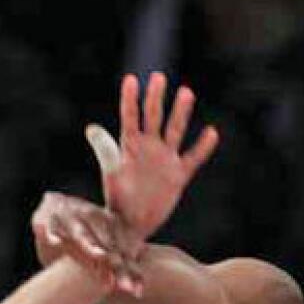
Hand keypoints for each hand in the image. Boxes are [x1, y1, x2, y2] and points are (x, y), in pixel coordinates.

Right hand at [30, 191, 144, 295]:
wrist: (56, 206)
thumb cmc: (87, 235)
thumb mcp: (105, 250)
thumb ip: (120, 268)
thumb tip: (139, 293)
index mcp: (112, 225)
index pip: (123, 251)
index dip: (130, 271)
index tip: (136, 292)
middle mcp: (94, 219)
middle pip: (107, 245)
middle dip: (115, 263)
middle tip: (124, 284)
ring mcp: (71, 217)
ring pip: (82, 233)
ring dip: (91, 243)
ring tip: (100, 256)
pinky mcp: (49, 217)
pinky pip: (51, 226)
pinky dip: (52, 233)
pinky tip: (56, 242)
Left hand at [88, 72, 218, 238]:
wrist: (131, 226)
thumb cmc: (117, 200)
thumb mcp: (112, 171)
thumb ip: (105, 149)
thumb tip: (91, 127)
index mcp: (130, 146)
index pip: (130, 117)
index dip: (130, 98)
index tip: (131, 79)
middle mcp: (148, 148)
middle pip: (153, 117)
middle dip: (156, 97)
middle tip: (158, 77)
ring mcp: (164, 160)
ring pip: (174, 131)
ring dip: (180, 113)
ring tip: (186, 92)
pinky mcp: (178, 175)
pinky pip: (193, 157)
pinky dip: (202, 147)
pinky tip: (211, 132)